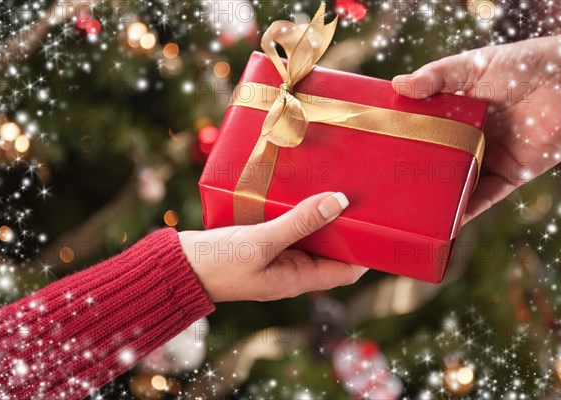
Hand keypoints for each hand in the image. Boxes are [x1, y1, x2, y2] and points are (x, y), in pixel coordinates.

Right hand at [178, 192, 366, 301]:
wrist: (180, 267)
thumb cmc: (219, 263)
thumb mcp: (262, 241)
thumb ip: (299, 223)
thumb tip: (338, 202)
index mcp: (297, 279)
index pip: (346, 271)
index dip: (366, 252)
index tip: (380, 226)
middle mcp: (291, 270)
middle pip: (330, 250)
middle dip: (345, 228)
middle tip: (359, 196)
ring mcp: (277, 256)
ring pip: (309, 236)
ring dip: (320, 217)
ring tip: (335, 187)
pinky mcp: (262, 242)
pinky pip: (288, 227)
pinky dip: (298, 212)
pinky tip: (301, 191)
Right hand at [392, 29, 560, 221]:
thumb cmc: (522, 65)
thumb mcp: (472, 65)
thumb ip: (436, 76)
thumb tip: (397, 85)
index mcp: (457, 112)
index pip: (424, 130)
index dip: (405, 141)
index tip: (379, 152)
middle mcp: (471, 138)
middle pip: (439, 161)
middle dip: (417, 175)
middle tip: (389, 188)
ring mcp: (489, 157)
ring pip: (458, 184)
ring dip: (439, 198)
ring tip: (412, 212)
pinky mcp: (510, 175)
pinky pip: (485, 198)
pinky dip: (467, 211)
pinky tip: (448, 222)